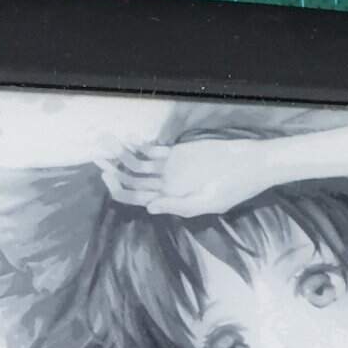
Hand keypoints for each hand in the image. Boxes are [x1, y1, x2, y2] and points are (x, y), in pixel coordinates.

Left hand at [96, 136, 279, 217]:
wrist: (249, 165)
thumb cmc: (232, 188)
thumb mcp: (208, 202)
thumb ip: (178, 205)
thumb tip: (149, 207)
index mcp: (168, 201)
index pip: (136, 198)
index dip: (118, 189)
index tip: (107, 176)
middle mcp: (164, 186)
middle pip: (131, 180)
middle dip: (113, 169)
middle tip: (97, 156)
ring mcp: (169, 169)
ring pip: (138, 164)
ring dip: (121, 155)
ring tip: (106, 142)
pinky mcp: (177, 154)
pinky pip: (152, 151)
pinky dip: (139, 146)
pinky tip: (127, 140)